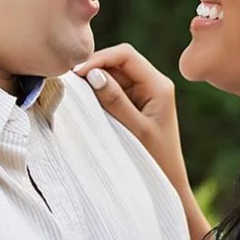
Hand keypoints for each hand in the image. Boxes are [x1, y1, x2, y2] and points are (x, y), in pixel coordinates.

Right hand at [73, 45, 202, 228]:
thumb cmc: (157, 160)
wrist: (168, 184)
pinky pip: (113, 90)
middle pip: (118, 62)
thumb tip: (94, 74)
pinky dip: (98, 93)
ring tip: (75, 94)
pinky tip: (85, 103)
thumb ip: (115, 101)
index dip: (100, 58)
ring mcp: (143, 94)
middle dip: (95, 68)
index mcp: (159, 85)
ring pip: (113, 75)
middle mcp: (152, 84)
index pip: (126, 55)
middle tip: (71, 82)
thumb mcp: (135, 130)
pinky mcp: (135, 105)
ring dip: (94, 81)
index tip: (77, 73)